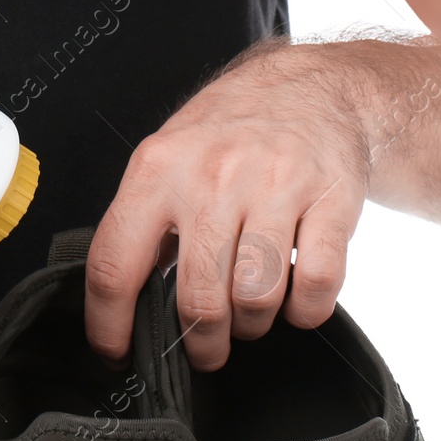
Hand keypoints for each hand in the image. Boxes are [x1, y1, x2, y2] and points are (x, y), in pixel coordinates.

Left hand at [84, 41, 369, 369]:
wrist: (312, 86)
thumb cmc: (230, 133)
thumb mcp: (168, 160)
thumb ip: (143, 225)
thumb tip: (124, 305)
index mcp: (158, 170)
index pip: (115, 266)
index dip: (110, 326)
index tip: (117, 354)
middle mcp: (213, 177)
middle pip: (197, 299)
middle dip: (201, 344)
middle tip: (206, 348)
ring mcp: (275, 186)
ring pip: (256, 299)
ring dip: (252, 326)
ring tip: (250, 317)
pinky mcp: (330, 199)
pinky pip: (316, 283)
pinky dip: (305, 311)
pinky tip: (295, 301)